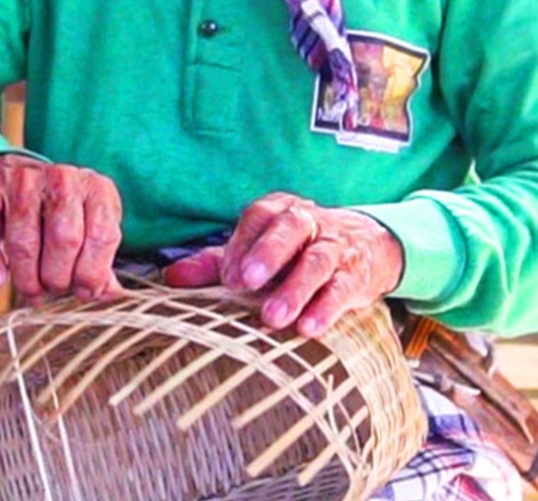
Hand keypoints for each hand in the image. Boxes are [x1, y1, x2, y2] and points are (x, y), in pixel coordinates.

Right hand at [0, 154, 124, 301]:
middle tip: (53, 288)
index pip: (103, 235)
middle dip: (58, 278)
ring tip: (31, 287)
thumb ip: (101, 262)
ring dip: (27, 278)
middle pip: (65, 240)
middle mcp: (62, 178)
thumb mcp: (89, 227)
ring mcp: (24, 181)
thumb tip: (108, 293)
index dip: (92, 273)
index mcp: (96, 188)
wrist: (16, 173)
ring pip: (24, 243)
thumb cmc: (60, 212)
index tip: (83, 291)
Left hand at [161, 192, 403, 336]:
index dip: (241, 244)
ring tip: (273, 318)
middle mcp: (308, 222)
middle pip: (288, 230)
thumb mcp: (255, 251)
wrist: (367, 246)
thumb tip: (170, 277)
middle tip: (245, 282)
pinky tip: (310, 328)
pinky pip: (342, 289)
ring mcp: (335, 247)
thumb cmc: (295, 250)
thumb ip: (214, 264)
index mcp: (278, 210)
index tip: (226, 277)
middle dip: (266, 254)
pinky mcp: (356, 275)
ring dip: (295, 289)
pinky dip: (326, 308)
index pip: (258, 218)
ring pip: (316, 262)